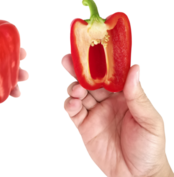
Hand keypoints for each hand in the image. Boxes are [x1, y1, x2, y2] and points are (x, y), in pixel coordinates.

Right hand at [62, 53, 170, 176]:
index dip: (98, 64)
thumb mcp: (148, 121)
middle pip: (89, 83)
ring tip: (76, 91)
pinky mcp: (84, 127)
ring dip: (74, 90)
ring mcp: (94, 114)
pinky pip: (73, 113)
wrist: (136, 176)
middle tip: (69, 60)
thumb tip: (134, 68)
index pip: (108, 76)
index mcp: (123, 97)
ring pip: (79, 96)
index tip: (89, 53)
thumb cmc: (148, 149)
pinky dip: (69, 107)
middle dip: (78, 72)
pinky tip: (72, 105)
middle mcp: (107, 103)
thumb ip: (137, 95)